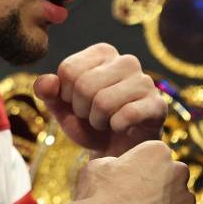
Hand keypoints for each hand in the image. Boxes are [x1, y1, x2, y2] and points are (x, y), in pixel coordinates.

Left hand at [34, 43, 165, 156]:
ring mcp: (145, 81)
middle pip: (84, 85)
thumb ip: (48, 93)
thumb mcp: (63, 108)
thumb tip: (45, 82)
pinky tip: (120, 127)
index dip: (65, 95)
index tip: (76, 103)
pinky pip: (126, 115)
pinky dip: (116, 127)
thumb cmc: (90, 124)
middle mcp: (126, 60)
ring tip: (106, 122)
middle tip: (92, 116)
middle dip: (81, 110)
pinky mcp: (157, 104)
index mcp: (103, 53)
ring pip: (103, 101)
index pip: (68, 69)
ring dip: (97, 121)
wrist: (118, 150)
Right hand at [76, 141, 200, 203]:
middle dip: (162, 191)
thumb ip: (116, 163)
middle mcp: (178, 171)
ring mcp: (186, 200)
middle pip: (175, 180)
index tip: (133, 187)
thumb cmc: (95, 198)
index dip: (145, 175)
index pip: (159, 160)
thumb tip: (116, 167)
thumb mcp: (97, 167)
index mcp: (157, 151)